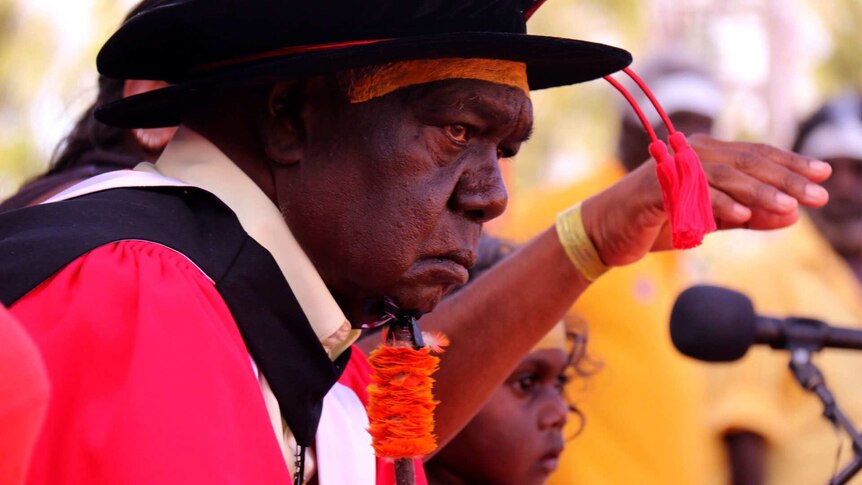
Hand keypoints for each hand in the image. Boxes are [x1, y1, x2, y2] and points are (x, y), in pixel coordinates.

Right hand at [582, 134, 831, 266]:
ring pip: (724, 176)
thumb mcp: (708, 222)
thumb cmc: (653, 224)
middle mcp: (689, 155)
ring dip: (759, 192)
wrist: (603, 233)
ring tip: (789, 207)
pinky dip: (718, 203)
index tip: (823, 175)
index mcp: (703, 157)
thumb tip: (792, 216)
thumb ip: (747, 216)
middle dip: (785, 178)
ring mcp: (671, 169)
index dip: (789, 163)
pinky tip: (741, 216)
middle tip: (818, 193)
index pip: (754, 155)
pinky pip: (692, 193)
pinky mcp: (655, 189)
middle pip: (746, 162)